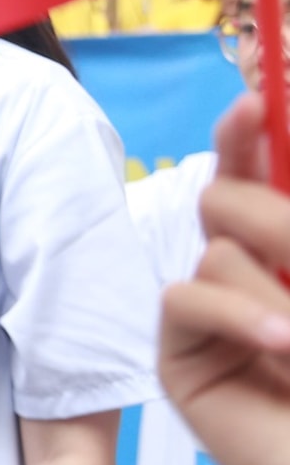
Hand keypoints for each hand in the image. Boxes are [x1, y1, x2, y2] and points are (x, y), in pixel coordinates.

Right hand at [159, 94, 289, 464]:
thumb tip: (265, 124)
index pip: (264, 175)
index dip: (252, 132)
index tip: (255, 104)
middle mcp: (260, 274)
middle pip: (224, 193)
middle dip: (272, 216)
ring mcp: (219, 317)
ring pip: (214, 248)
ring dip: (274, 289)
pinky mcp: (185, 361)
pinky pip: (184, 298)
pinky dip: (235, 315)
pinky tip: (279, 349)